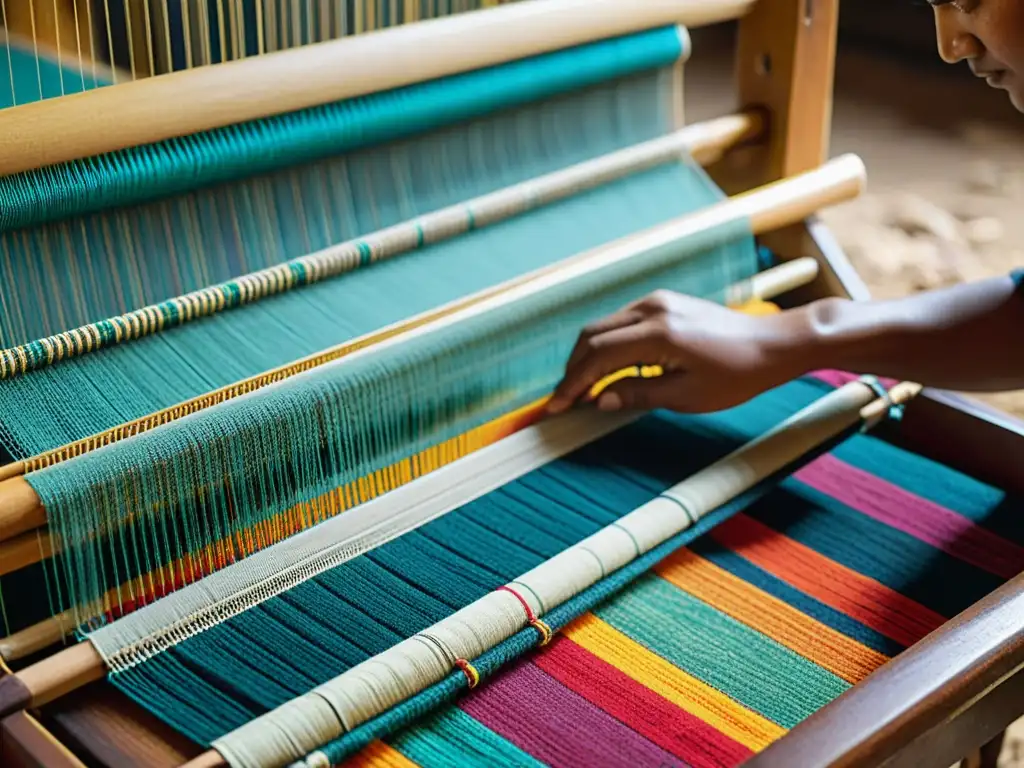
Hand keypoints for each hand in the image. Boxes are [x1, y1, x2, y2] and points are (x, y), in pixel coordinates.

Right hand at [547, 290, 804, 414]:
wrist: (772, 344)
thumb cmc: (737, 374)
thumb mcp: (687, 395)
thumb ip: (638, 394)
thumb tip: (600, 401)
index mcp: (658, 333)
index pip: (598, 355)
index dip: (573, 383)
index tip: (557, 406)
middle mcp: (652, 309)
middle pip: (592, 335)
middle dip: (573, 369)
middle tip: (566, 399)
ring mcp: (657, 301)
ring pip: (604, 326)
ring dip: (588, 357)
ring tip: (583, 389)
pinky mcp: (663, 303)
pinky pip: (621, 323)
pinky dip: (607, 346)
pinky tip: (609, 370)